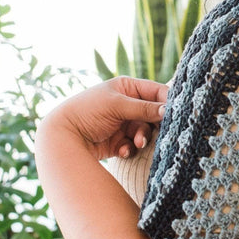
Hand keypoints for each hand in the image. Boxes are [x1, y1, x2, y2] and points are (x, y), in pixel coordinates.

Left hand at [44, 76, 167, 160]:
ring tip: (137, 144)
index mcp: (127, 88)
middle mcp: (127, 104)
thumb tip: (169, 110)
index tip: (176, 113)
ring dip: (142, 138)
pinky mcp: (119, 141)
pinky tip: (122, 151)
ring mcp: (123, 123)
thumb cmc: (87, 112)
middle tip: (160, 133)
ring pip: (145, 131)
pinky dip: (130, 148)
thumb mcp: (117, 106)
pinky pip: (133, 145)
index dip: (167, 102)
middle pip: (154, 114)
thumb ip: (144, 108)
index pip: (156, 92)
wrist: (62, 136)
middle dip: (154, 125)